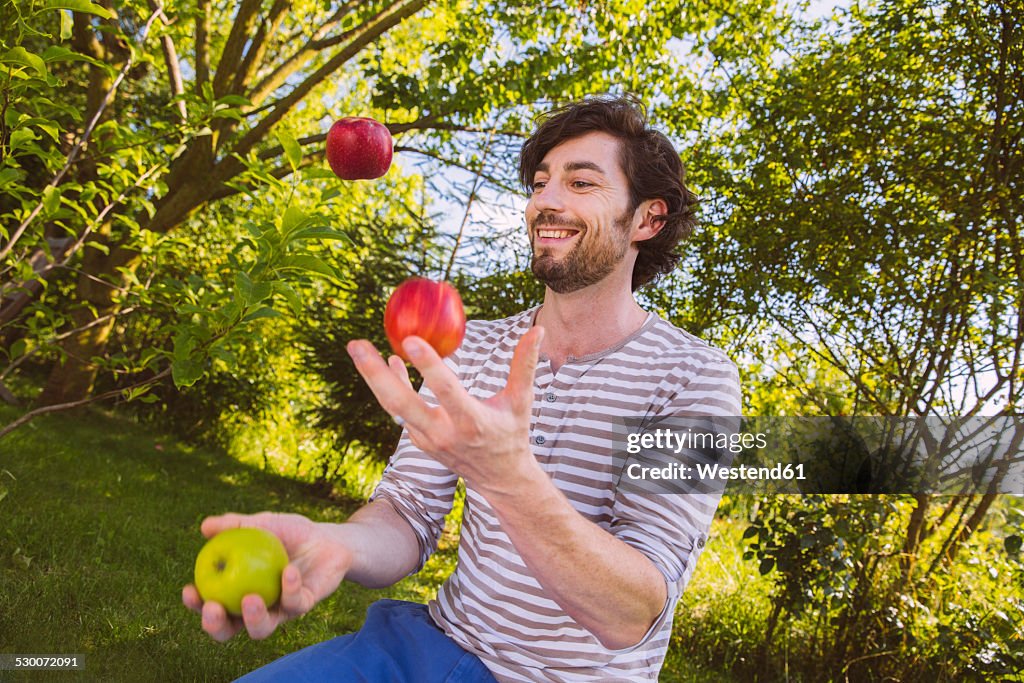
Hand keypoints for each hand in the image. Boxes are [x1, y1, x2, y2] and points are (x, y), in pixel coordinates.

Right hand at [182, 512, 350, 640]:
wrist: (327, 538)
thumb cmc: (288, 533)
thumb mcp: (262, 524)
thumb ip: (236, 526)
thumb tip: (205, 526)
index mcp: (238, 592)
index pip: (211, 605)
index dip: (197, 604)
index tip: (189, 590)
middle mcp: (257, 608)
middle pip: (230, 629)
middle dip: (216, 625)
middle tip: (213, 607)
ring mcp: (280, 610)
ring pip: (262, 628)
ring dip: (253, 618)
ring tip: (250, 599)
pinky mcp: (305, 606)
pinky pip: (295, 603)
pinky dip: (290, 587)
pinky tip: (288, 571)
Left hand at [346, 326, 544, 495]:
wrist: (500, 478)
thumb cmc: (512, 433)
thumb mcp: (521, 402)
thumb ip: (524, 365)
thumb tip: (536, 330)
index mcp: (472, 422)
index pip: (446, 391)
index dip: (428, 366)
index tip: (410, 340)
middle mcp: (444, 433)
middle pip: (401, 402)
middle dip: (375, 374)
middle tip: (357, 344)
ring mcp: (428, 440)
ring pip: (393, 407)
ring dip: (374, 377)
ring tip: (358, 347)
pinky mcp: (420, 442)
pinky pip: (399, 411)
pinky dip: (392, 386)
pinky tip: (388, 362)